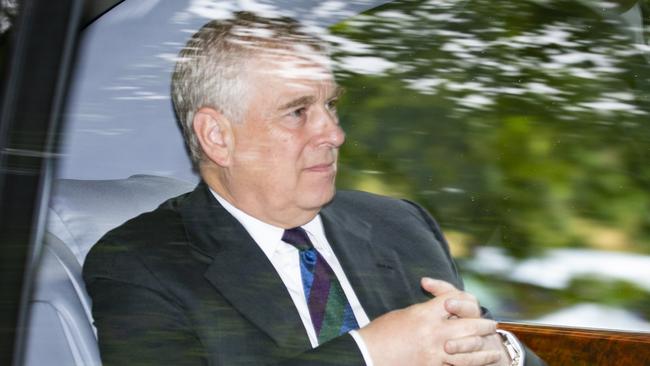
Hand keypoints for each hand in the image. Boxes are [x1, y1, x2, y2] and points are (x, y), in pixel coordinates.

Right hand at [358, 278, 502, 365]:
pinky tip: (479, 363)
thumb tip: (437, 311)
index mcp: (423, 314)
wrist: (367, 356)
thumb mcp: (402, 315)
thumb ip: (423, 312)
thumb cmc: (379, 334)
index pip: (454, 300)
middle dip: (484, 325)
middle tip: (491, 326)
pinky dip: (471, 364)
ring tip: (492, 347)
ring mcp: (434, 352)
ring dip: (484, 347)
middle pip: (470, 324)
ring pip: (470, 349)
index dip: (465, 301)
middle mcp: (433, 332)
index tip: (471, 305)